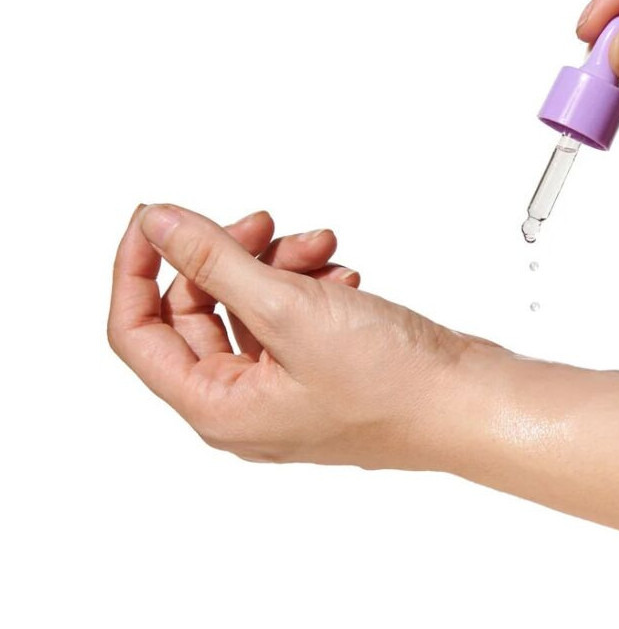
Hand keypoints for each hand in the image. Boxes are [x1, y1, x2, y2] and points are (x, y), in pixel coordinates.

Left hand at [108, 204, 469, 467]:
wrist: (470, 401)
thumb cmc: (394, 386)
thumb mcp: (289, 309)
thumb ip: (216, 262)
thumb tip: (159, 226)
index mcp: (219, 409)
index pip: (137, 333)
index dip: (138, 268)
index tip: (156, 220)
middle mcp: (245, 408)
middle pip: (195, 314)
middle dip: (226, 257)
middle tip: (258, 223)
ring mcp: (285, 392)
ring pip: (248, 309)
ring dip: (275, 265)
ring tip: (319, 247)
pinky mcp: (321, 374)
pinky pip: (290, 318)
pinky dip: (308, 286)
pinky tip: (343, 275)